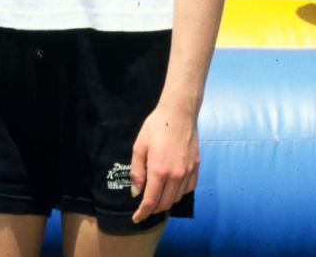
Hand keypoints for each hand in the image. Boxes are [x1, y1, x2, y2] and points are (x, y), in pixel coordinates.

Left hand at [129, 103, 199, 223]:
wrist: (179, 114)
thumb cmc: (156, 127)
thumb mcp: (139, 147)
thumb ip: (137, 172)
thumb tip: (136, 192)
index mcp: (159, 171)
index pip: (151, 201)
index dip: (143, 213)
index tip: (136, 219)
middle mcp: (176, 176)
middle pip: (165, 203)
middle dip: (153, 208)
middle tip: (143, 205)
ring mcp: (188, 173)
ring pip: (177, 198)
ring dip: (165, 201)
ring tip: (156, 195)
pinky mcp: (196, 169)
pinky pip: (187, 190)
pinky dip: (178, 194)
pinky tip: (170, 187)